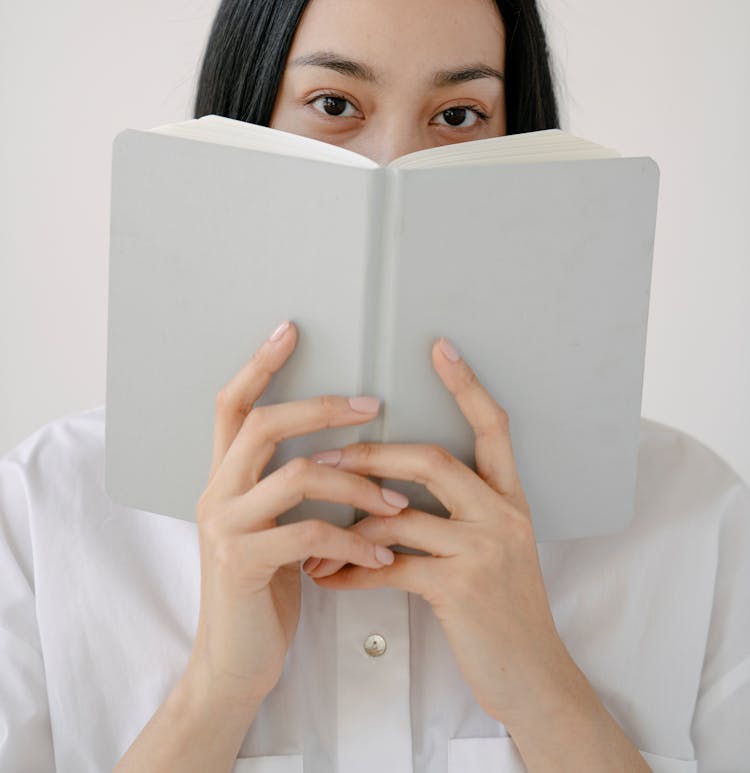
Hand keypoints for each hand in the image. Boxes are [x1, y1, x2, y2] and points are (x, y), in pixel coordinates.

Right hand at [184, 320, 406, 710]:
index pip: (231, 405)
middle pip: (263, 424)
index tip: (290, 328)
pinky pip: (309, 534)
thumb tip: (335, 450)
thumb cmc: (264, 592)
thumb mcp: (270, 530)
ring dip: (357, 483)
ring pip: (296, 475)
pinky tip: (382, 555)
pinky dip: (354, 540)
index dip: (258, 364)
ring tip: (398, 502)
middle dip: (320, 408)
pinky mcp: (244, 565)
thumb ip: (286, 489)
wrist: (233, 666)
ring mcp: (226, 528)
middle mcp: (216, 493)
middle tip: (372, 403)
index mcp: (223, 478)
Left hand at [303, 336, 577, 731]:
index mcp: (510, 499)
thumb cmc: (503, 613)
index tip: (440, 346)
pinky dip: (350, 570)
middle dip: (372, 455)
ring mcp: (484, 550)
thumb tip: (391, 491)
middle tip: (325, 456)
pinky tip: (325, 577)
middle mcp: (502, 515)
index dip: (467, 385)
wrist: (533, 679)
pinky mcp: (460, 589)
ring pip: (401, 515)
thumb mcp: (496, 551)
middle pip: (432, 460)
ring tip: (310, 530)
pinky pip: (390, 566)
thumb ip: (458, 515)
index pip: (494, 427)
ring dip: (348, 521)